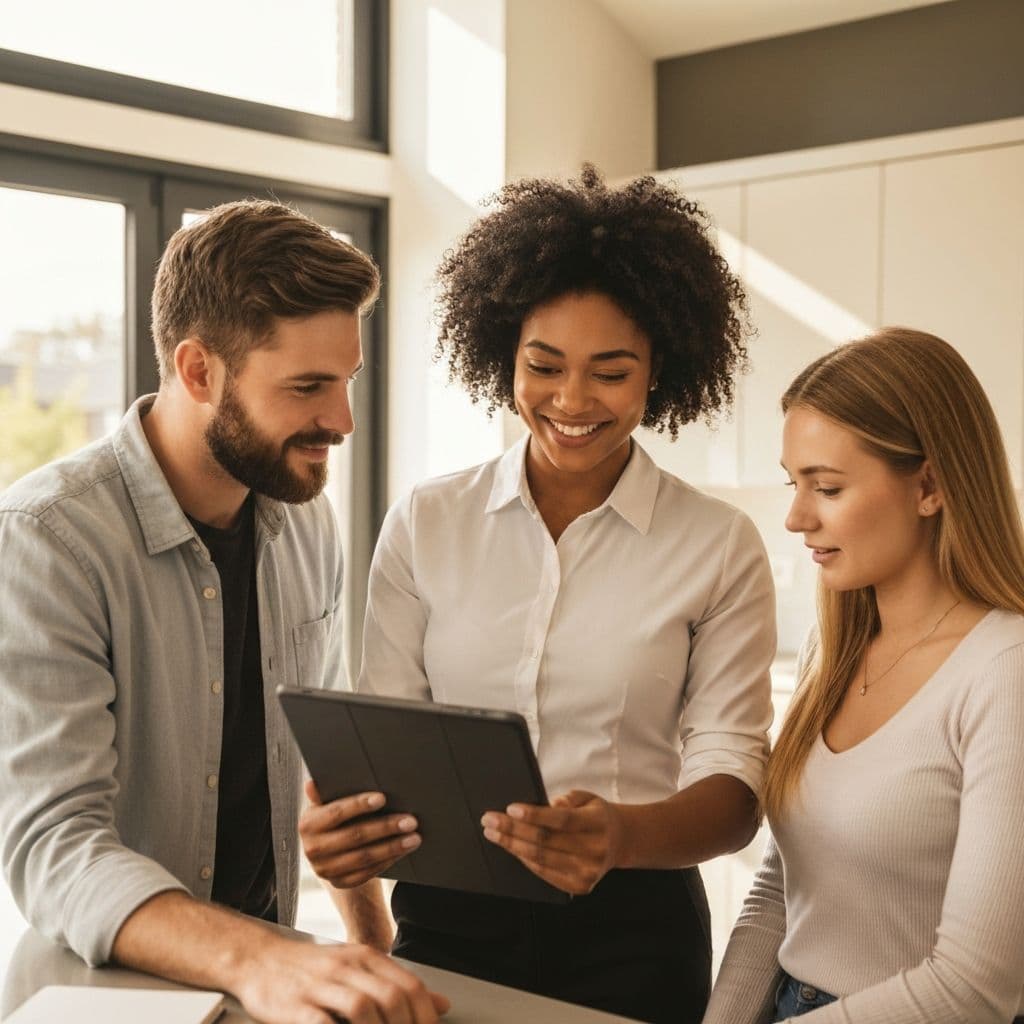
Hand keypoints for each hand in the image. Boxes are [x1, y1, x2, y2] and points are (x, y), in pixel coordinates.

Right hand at [235, 932, 449, 1023]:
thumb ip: (397, 985)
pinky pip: (323, 1023)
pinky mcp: (295, 1006)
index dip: (425, 1017)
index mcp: (365, 957)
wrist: (258, 959)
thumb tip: (442, 1004)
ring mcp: (321, 985)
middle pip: (391, 997)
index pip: (409, 985)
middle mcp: (347, 967)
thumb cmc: (310, 969)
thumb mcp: (357, 967)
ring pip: (362, 1008)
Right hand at [301, 780, 420, 887]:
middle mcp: (314, 849)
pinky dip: (388, 861)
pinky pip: (368, 872)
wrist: (327, 852)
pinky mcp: (341, 882)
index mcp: (308, 824)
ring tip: (414, 837)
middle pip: (355, 836)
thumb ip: (323, 793)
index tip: (383, 798)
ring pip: (365, 857)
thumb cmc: (332, 817)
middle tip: (411, 820)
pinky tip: (403, 850)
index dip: (359, 805)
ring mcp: (327, 869)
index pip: (336, 812)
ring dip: (393, 847)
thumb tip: (312, 783)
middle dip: (386, 827)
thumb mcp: (324, 804)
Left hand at [481, 789, 624, 894]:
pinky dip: (524, 860)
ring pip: (541, 859)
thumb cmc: (596, 816)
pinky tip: (511, 848)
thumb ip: (568, 799)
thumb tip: (544, 805)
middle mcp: (594, 851)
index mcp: (597, 824)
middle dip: (512, 830)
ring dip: (512, 846)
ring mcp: (587, 873)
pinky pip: (544, 873)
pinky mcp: (579, 886)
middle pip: (546, 841)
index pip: (562, 820)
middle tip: (489, 819)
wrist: (620, 842)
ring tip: (493, 833)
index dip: (535, 815)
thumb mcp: (588, 798)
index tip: (510, 808)